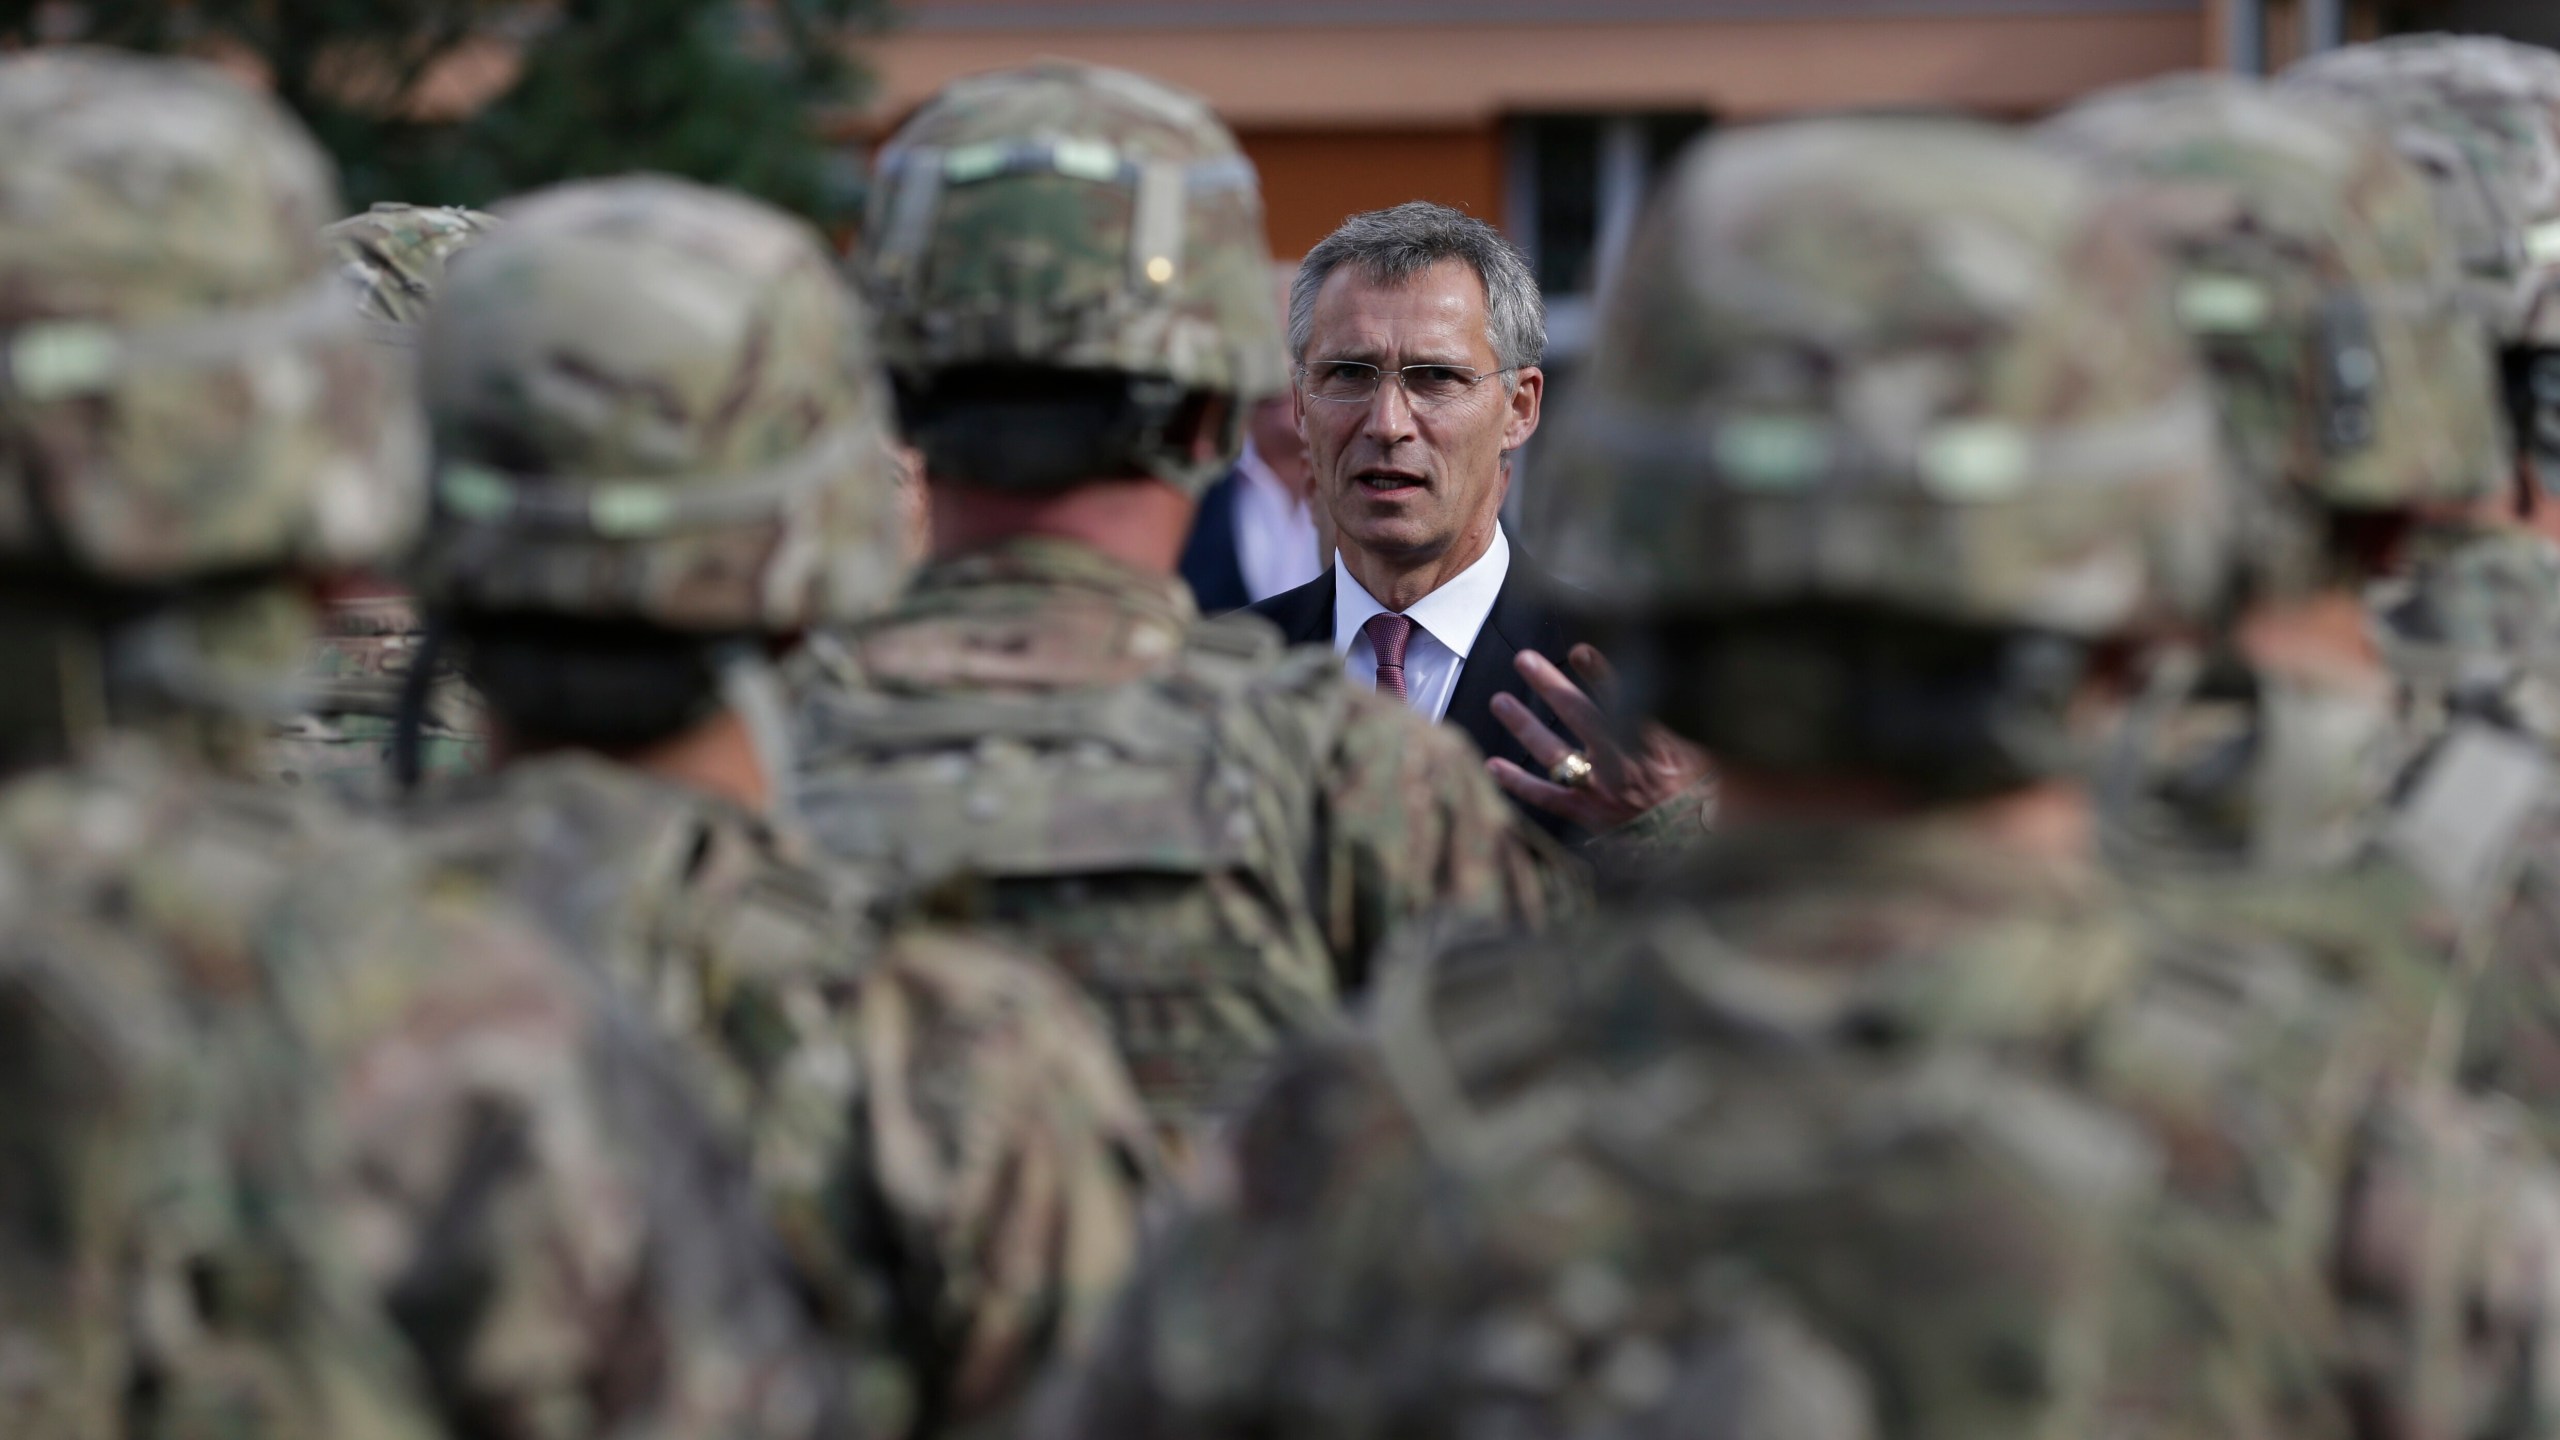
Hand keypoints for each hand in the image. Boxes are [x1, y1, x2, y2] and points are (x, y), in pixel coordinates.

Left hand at [1486, 643, 1711, 832]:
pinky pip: (1547, 798)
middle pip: (1580, 718)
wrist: (1698, 846)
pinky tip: (1493, 765)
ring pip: (1554, 753)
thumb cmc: (1704, 795)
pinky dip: (1518, 782)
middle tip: (1524, 659)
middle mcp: (1623, 767)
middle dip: (1551, 685)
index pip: (1625, 701)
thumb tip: (1658, 681)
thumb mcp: (1703, 750)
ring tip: (1500, 700)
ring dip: (1525, 725)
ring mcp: (1601, 792)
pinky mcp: (1588, 815)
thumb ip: (1674, 721)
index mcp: (1656, 748)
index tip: (1579, 650)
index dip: (1600, 674)